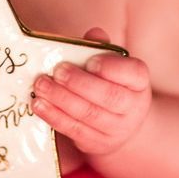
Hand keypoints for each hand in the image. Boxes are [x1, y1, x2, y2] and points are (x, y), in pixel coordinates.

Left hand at [31, 28, 150, 154]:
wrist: (118, 125)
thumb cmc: (110, 84)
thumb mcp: (110, 65)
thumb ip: (101, 48)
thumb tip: (93, 33)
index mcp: (139, 82)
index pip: (134, 73)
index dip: (112, 68)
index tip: (90, 61)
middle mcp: (133, 107)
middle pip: (109, 96)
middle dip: (79, 83)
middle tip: (57, 71)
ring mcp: (116, 129)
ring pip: (88, 114)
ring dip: (61, 99)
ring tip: (41, 85)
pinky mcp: (97, 144)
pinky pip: (74, 130)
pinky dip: (54, 117)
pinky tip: (39, 105)